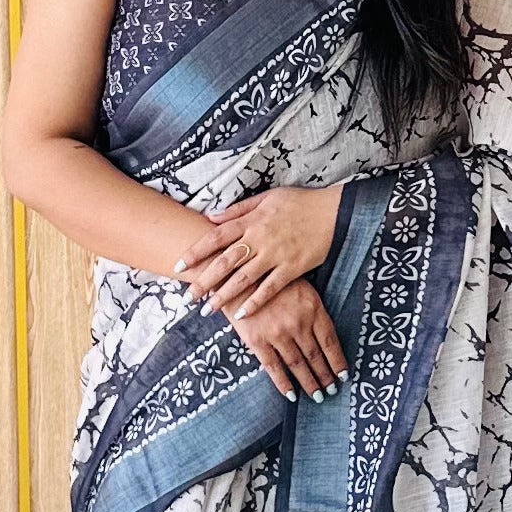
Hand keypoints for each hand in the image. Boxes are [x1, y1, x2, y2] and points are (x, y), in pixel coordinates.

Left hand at [171, 185, 341, 321]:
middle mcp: (259, 239)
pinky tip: (243, 314)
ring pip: (244, 278)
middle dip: (204, 281)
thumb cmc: (298, 204)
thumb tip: (211, 217)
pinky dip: (256, 301)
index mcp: (251, 221)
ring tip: (207, 309)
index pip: (215, 237)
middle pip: (225, 262)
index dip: (195, 252)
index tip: (178, 265)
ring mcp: (275, 255)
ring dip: (224, 296)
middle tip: (188, 297)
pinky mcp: (292, 268)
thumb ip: (238, 209)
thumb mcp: (266, 198)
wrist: (333, 213)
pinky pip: (270, 288)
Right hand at [231, 280, 348, 401]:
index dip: (337, 361)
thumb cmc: (272, 279)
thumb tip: (325, 338)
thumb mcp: (301, 288)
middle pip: (316, 356)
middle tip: (332, 390)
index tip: (343, 375)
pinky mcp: (257, 341)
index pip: (330, 342)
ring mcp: (277, 334)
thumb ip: (313, 311)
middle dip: (325, 376)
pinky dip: (283, 384)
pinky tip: (291, 395)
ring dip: (309, 383)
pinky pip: (273, 368)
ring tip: (317, 395)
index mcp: (313, 309)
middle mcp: (298, 324)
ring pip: (298, 365)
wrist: (238, 275)